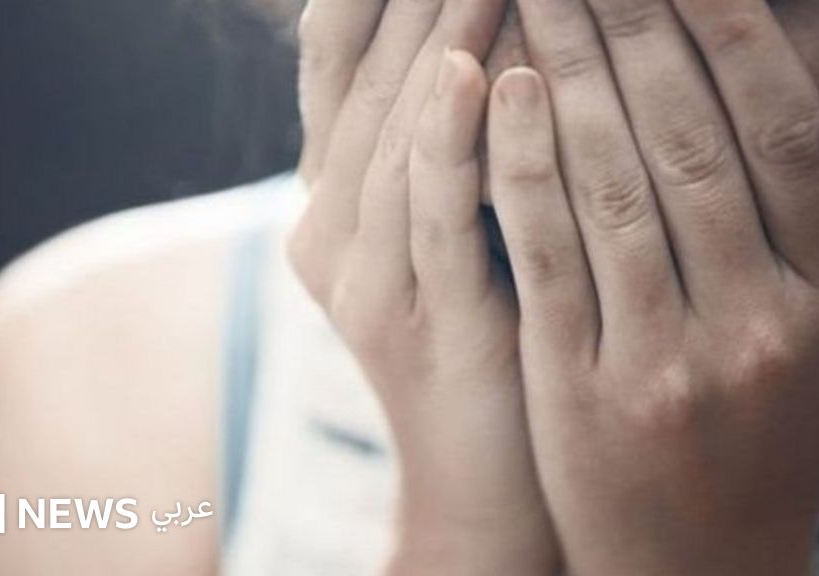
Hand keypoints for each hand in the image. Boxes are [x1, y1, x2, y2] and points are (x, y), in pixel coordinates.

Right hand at [291, 1, 557, 573]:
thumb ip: (450, 140)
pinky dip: (445, 143)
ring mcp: (358, 277)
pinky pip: (428, 218)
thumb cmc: (491, 331)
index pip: (339, 62)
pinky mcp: (410, 322)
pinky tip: (469, 75)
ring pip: (392, 138)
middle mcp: (327, 226)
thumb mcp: (459, 222)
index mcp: (333, 195)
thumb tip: (491, 40)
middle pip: (366, 84)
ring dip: (437, 42)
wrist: (484, 471)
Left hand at [489, 0, 818, 573]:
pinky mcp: (588, 387)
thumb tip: (787, 65)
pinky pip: (552, 253)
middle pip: (696, 139)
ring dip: (569, 73)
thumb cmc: (760, 419)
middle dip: (635, 28)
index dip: (731, 27)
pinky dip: (524, 163)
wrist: (699, 551)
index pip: (787, 126)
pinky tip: (501, 89)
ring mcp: (677, 358)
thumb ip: (812, 207)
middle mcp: (772, 320)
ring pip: (616, 185)